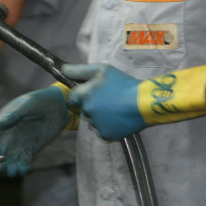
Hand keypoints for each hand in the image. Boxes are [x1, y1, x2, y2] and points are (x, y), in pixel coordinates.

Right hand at [0, 85, 70, 176]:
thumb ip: (14, 114)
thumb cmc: (40, 101)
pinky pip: (22, 160)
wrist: (58, 106)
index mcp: (2, 120)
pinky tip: (23, 170)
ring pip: (9, 158)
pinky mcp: (29, 148)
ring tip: (12, 172)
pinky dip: (21, 167)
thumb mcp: (28, 105)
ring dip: (8, 166)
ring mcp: (18, 142)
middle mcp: (7, 133)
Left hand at [64, 62, 205, 141]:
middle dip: (91, 105)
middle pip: (83, 110)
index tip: (91, 93)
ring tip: (115, 109)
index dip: (80, 95)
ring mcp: (96, 125)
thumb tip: (63, 69)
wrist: (143, 103)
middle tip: (108, 99)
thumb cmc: (123, 83)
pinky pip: (102, 132)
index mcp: (84, 95)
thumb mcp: (102, 70)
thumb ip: (80, 70)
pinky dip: (107, 127)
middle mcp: (87, 112)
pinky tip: (118, 119)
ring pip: (93, 122)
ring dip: (99, 117)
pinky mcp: (106, 136)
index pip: (72, 98)